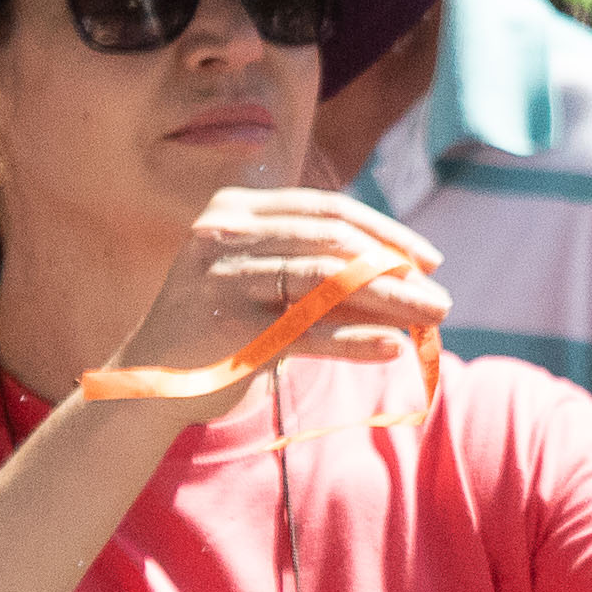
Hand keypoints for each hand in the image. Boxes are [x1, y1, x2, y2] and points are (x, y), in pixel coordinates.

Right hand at [104, 186, 443, 392]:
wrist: (150, 383)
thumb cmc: (219, 331)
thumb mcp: (265, 286)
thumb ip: (320, 271)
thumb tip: (409, 279)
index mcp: (236, 207)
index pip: (326, 209)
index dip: (384, 230)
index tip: (427, 257)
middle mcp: (226, 232)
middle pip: (333, 241)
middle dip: (396, 269)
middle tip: (441, 297)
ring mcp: (224, 276)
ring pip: (328, 281)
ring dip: (390, 301)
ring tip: (431, 320)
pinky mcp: (230, 326)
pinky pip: (309, 330)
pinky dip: (355, 339)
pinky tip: (393, 348)